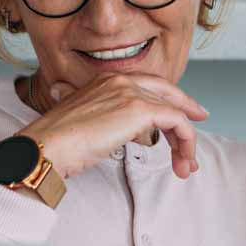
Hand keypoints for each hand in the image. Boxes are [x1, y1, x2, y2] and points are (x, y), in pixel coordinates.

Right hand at [21, 73, 208, 181]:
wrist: (48, 147)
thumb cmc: (59, 143)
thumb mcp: (87, 124)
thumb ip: (105, 119)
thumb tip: (119, 130)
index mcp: (107, 80)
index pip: (149, 86)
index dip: (171, 100)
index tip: (185, 117)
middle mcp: (120, 80)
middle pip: (167, 94)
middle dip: (187, 113)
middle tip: (197, 133)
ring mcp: (131, 93)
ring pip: (175, 112)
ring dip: (185, 142)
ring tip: (185, 166)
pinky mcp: (140, 109)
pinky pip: (177, 122)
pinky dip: (185, 141)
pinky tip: (182, 159)